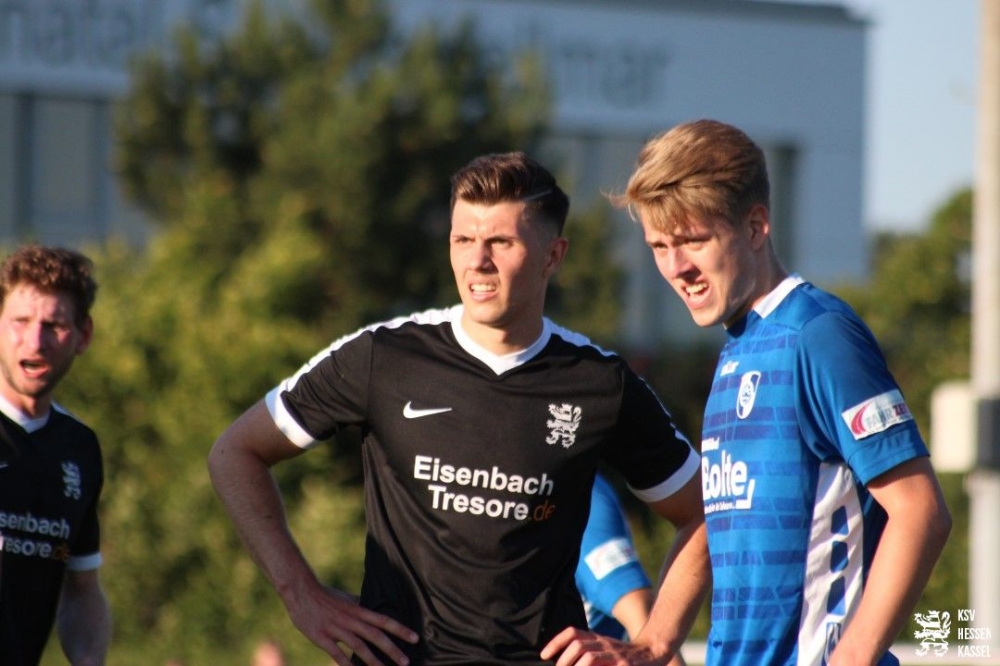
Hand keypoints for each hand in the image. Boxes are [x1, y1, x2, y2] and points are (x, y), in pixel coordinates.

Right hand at [284, 584, 418, 665]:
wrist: (301, 591)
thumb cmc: (325, 595)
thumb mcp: (346, 597)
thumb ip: (360, 604)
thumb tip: (373, 606)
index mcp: (358, 610)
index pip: (384, 620)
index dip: (401, 629)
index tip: (415, 638)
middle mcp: (350, 619)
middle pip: (375, 635)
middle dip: (392, 649)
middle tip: (406, 661)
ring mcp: (336, 629)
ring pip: (359, 646)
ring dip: (374, 660)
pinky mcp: (322, 637)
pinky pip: (337, 654)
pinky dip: (347, 664)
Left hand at [541, 627, 664, 665]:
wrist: (654, 650)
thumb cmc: (624, 654)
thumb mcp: (604, 649)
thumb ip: (588, 652)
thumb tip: (563, 662)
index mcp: (597, 638)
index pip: (573, 633)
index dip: (556, 642)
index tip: (544, 654)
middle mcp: (604, 643)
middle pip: (578, 645)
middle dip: (564, 660)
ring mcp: (615, 654)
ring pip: (589, 657)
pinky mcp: (624, 665)